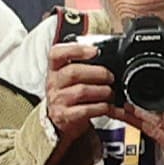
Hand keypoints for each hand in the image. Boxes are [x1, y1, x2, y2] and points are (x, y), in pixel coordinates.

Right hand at [44, 32, 114, 151]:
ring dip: (102, 91)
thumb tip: (98, 43)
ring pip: (82, 91)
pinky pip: (86, 109)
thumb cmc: (70, 93)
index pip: (56, 54)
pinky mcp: (65, 116)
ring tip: (110, 92)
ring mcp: (58, 100)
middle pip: (73, 72)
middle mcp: (52, 83)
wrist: (61, 120)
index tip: (95, 51)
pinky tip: (107, 106)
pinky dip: (101, 107)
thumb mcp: (69, 76)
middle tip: (110, 77)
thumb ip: (81, 62)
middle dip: (98, 73)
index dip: (75, 50)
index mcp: (54, 69)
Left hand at [124, 62, 163, 164]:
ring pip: (155, 139)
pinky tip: (155, 128)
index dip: (143, 112)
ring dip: (145, 127)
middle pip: (151, 130)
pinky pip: (162, 148)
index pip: (162, 120)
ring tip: (130, 114)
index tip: (129, 103)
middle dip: (134, 118)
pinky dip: (158, 137)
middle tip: (118, 107)